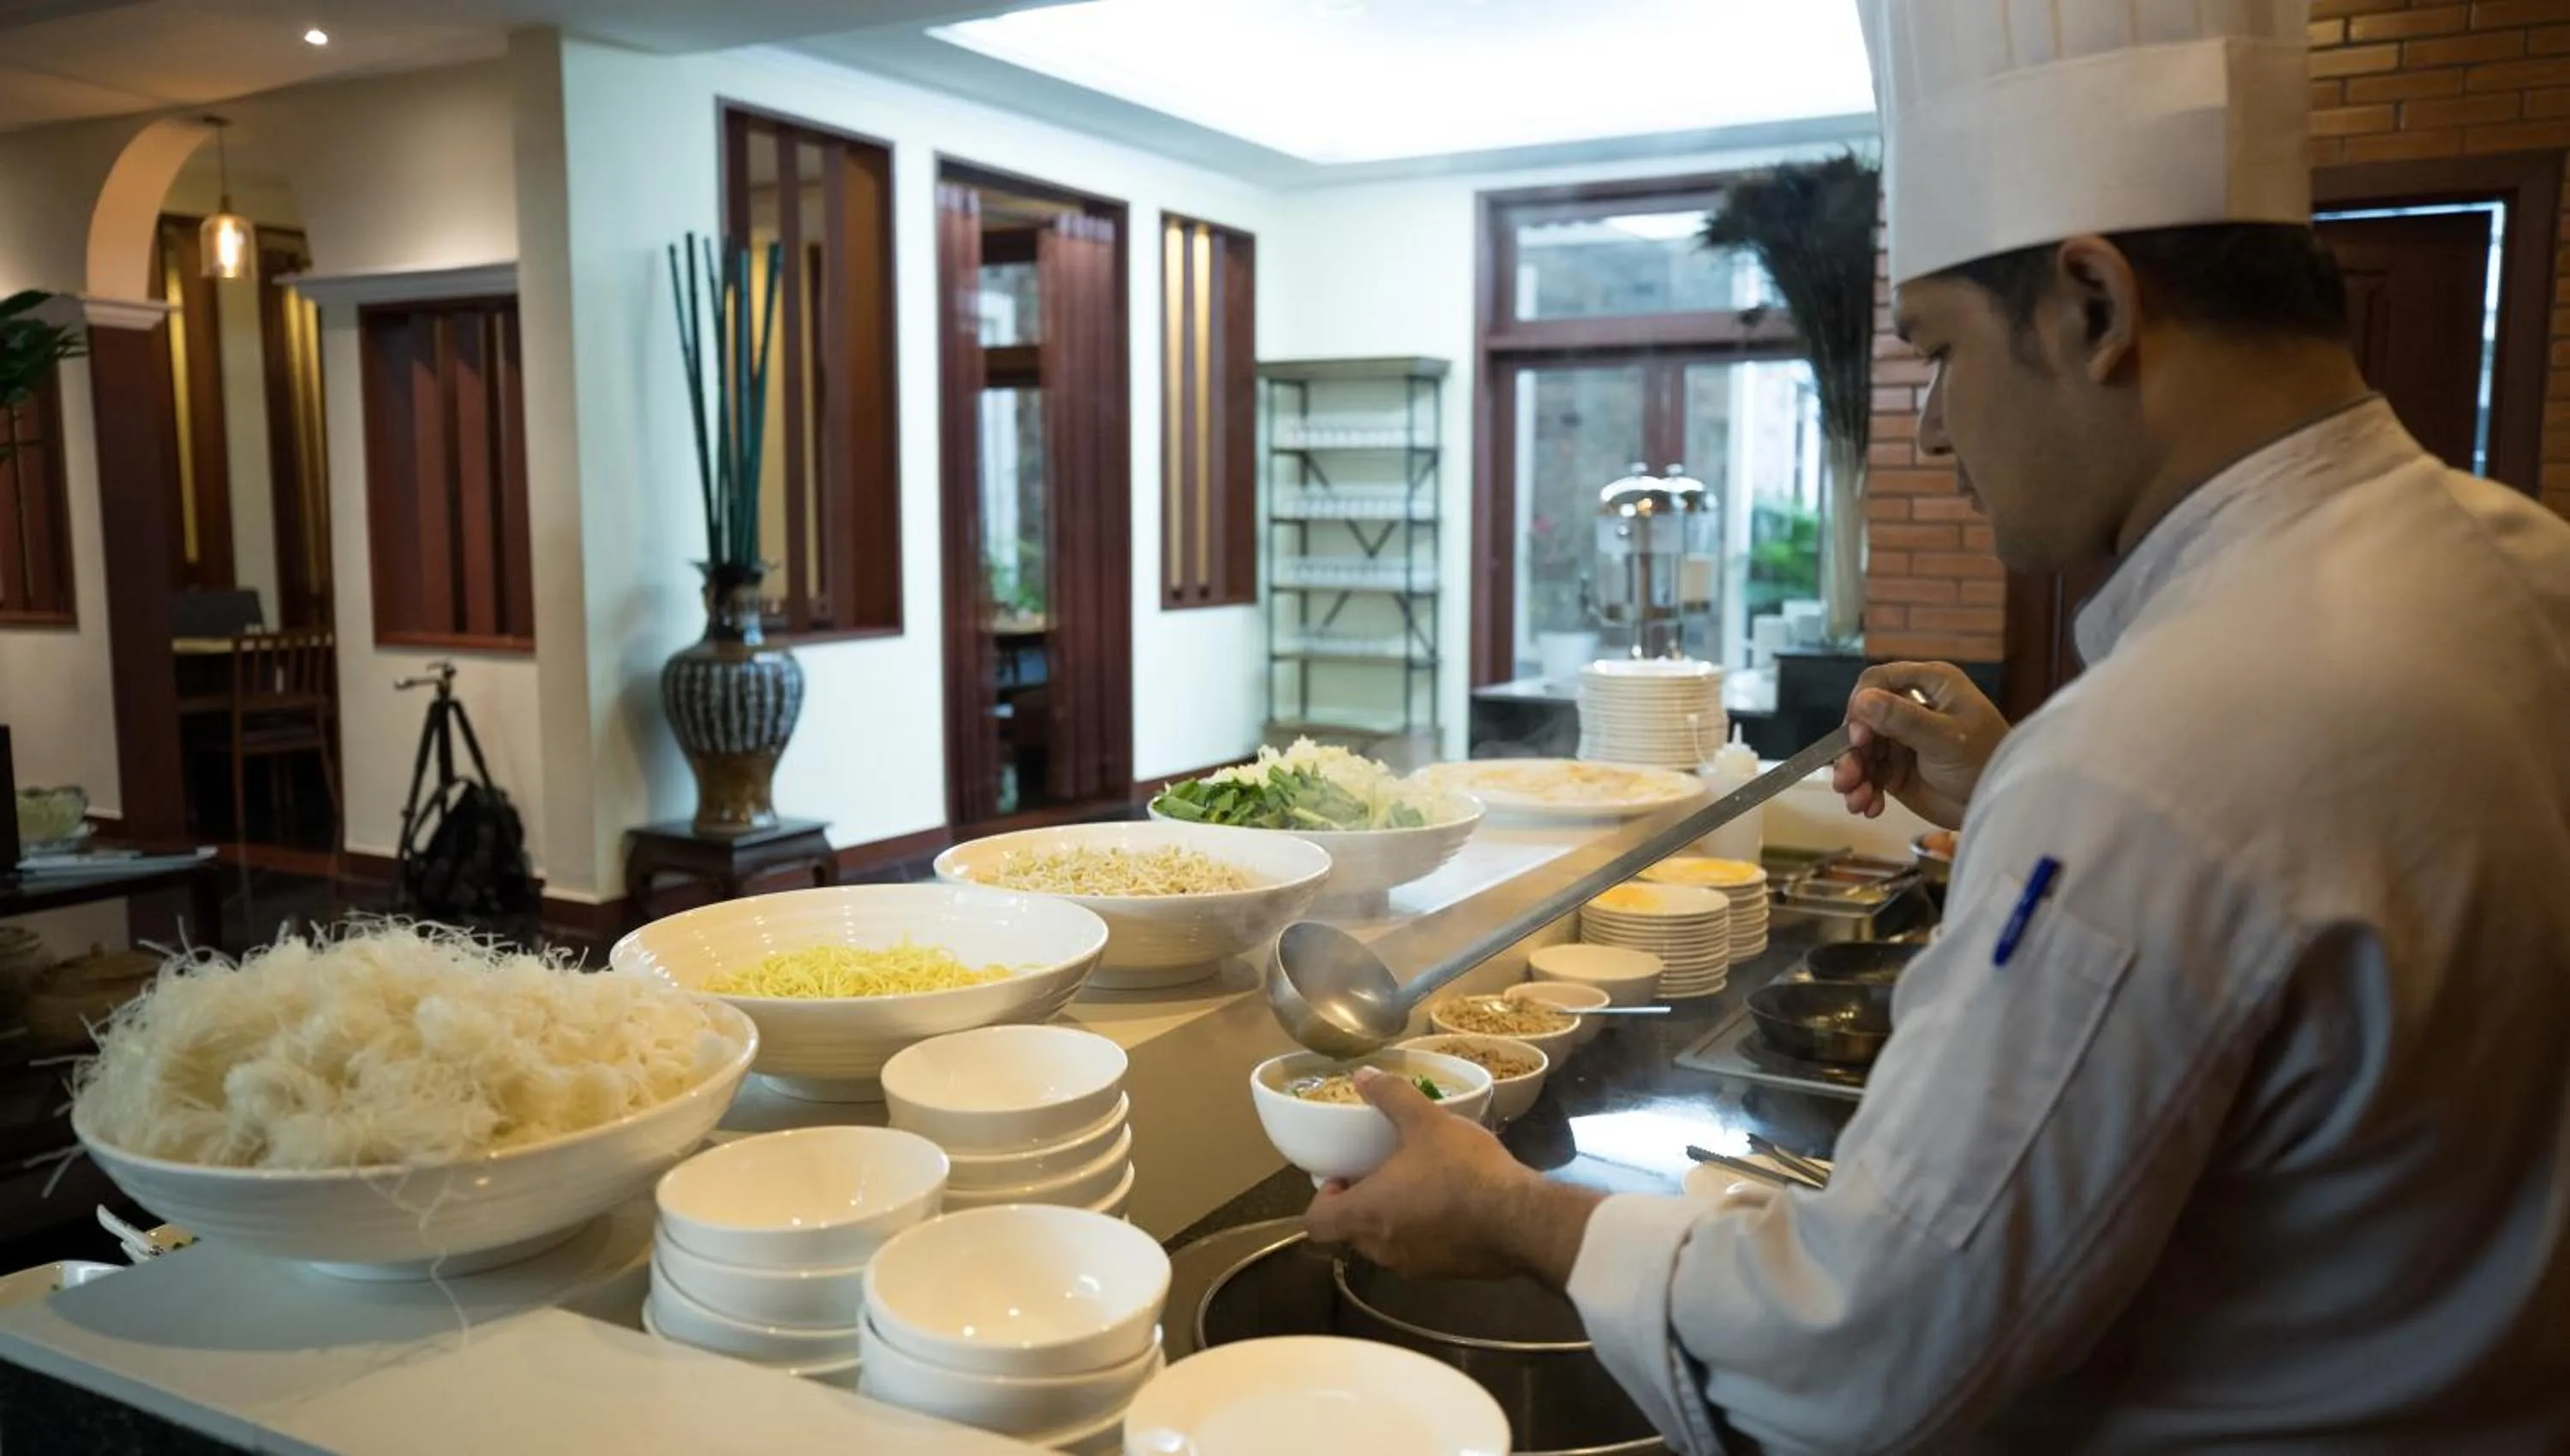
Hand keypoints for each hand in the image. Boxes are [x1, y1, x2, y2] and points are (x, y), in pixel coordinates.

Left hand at [1303, 1068, 1600, 1284]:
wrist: (1522, 1220)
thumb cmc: (1463, 1170)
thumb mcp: (1426, 1122)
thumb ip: (1391, 1096)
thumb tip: (1363, 1075)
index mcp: (1367, 1215)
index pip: (1316, 1223)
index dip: (1322, 1198)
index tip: (1345, 1173)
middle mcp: (1382, 1249)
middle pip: (1350, 1232)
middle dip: (1360, 1203)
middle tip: (1381, 1172)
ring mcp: (1414, 1266)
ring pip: (1385, 1244)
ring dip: (1391, 1218)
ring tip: (1417, 1183)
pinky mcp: (1445, 1273)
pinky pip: (1419, 1253)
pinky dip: (1422, 1232)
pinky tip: (1450, 1204)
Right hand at [1832, 661, 2007, 829]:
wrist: (2000, 804)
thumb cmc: (1983, 760)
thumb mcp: (1946, 739)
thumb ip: (1904, 720)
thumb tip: (1861, 701)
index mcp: (1929, 684)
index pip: (1878, 681)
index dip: (1860, 705)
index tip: (1857, 736)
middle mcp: (1911, 706)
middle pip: (1862, 719)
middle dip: (1852, 750)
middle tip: (1849, 778)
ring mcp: (1901, 740)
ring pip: (1860, 751)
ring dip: (1853, 775)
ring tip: (1856, 800)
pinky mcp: (1897, 770)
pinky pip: (1869, 775)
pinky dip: (1864, 791)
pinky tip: (1869, 807)